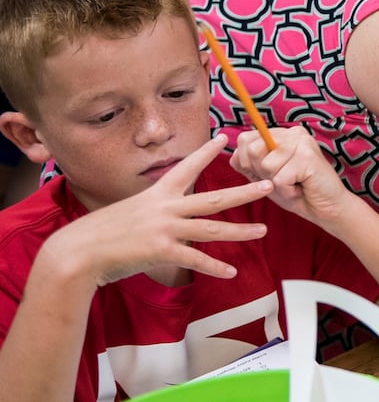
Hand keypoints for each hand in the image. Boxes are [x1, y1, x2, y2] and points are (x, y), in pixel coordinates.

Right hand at [42, 135, 272, 286]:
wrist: (77, 253)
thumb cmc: (99, 234)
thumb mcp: (129, 211)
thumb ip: (153, 211)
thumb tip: (166, 215)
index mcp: (157, 194)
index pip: (187, 168)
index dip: (207, 152)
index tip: (226, 137)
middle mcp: (165, 208)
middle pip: (214, 198)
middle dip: (244, 192)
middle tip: (269, 184)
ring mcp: (165, 229)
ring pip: (212, 229)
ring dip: (240, 231)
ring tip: (263, 230)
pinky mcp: (161, 251)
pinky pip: (195, 260)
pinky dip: (215, 267)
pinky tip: (232, 273)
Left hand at [230, 126, 354, 225]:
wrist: (325, 208)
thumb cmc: (295, 192)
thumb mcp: (264, 176)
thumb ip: (248, 163)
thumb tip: (235, 153)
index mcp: (281, 134)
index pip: (245, 140)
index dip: (249, 163)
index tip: (270, 173)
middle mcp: (292, 133)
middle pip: (252, 149)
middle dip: (262, 172)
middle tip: (283, 178)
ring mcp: (302, 142)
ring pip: (266, 165)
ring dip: (276, 184)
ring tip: (294, 183)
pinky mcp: (308, 157)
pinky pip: (280, 179)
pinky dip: (287, 191)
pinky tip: (301, 188)